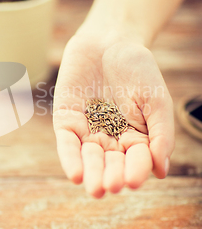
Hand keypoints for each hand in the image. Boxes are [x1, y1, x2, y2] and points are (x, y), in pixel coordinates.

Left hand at [53, 31, 174, 197]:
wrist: (111, 40)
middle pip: (111, 164)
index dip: (135, 171)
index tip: (133, 180)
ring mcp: (87, 131)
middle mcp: (111, 140)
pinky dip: (70, 158)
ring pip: (88, 157)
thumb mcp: (157, 100)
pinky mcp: (67, 121)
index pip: (137, 160)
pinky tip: (75, 174)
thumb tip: (161, 171)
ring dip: (91, 172)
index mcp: (136, 139)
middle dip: (111, 176)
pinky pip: (67, 143)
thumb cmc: (138, 70)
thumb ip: (160, 134)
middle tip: (111, 186)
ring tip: (95, 187)